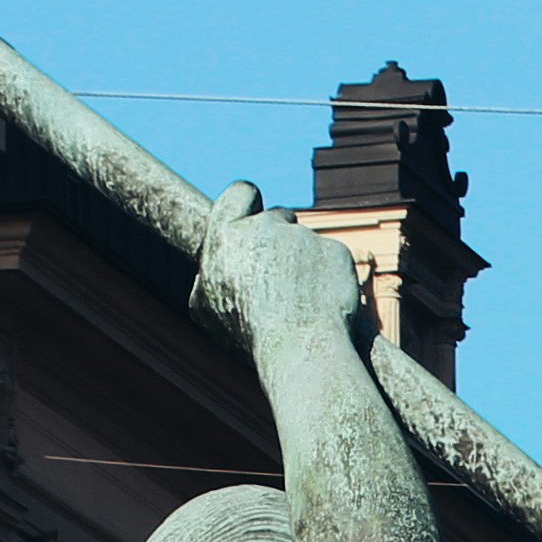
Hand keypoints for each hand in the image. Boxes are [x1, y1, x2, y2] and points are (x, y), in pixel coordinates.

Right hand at [190, 180, 365, 355]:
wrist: (300, 349)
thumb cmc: (248, 336)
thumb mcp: (207, 310)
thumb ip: (206, 278)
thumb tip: (207, 271)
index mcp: (226, 235)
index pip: (240, 193)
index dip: (249, 201)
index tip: (256, 212)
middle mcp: (265, 226)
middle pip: (278, 217)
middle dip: (282, 239)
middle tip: (284, 274)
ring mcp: (303, 237)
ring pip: (306, 244)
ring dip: (305, 266)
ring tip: (302, 306)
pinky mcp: (335, 250)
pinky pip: (331, 261)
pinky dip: (330, 281)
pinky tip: (323, 308)